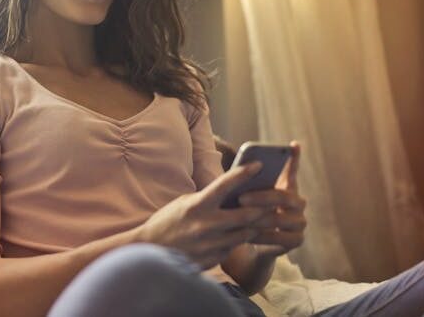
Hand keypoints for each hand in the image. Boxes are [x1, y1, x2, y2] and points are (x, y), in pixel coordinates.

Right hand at [136, 162, 268, 268]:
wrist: (151, 250)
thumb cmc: (168, 221)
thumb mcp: (185, 203)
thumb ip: (208, 199)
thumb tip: (232, 192)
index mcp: (198, 205)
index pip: (225, 184)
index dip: (244, 172)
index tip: (259, 164)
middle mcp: (206, 224)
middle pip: (247, 215)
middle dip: (262, 208)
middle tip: (272, 202)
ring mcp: (210, 244)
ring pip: (245, 234)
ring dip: (254, 226)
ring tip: (261, 219)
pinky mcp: (213, 259)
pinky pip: (234, 248)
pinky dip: (238, 241)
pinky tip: (239, 235)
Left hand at [240, 141, 305, 257]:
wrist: (253, 241)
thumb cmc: (247, 212)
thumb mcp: (245, 195)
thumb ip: (247, 184)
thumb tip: (240, 170)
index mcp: (288, 187)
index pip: (292, 169)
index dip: (294, 158)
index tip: (291, 145)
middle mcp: (299, 203)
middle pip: (284, 196)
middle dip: (261, 197)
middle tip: (241, 197)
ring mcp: (300, 222)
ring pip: (280, 219)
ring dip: (259, 218)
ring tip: (240, 218)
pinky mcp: (297, 240)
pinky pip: (280, 238)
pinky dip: (263, 236)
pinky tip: (247, 234)